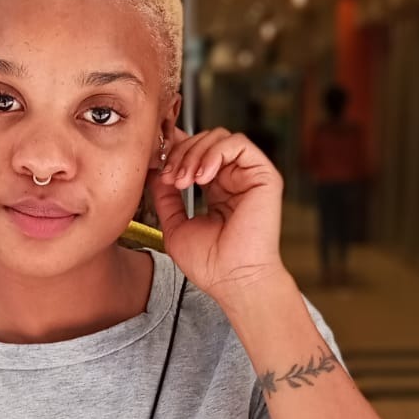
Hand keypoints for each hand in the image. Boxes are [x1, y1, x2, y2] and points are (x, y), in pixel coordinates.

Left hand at [149, 127, 286, 301]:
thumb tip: (154, 172)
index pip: (195, 154)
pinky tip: (202, 176)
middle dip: (180, 154)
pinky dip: (215, 153)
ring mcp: (249, 177)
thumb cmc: (209, 264)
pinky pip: (239, 144)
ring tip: (184, 181)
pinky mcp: (264, 176)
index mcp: (215, 190)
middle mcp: (233, 180)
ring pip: (219, 138)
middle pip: (204, 141)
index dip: (175, 152)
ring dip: (194, 154)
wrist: (232, 280)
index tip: (157, 166)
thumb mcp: (175, 226)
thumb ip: (165, 198)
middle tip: (169, 178)